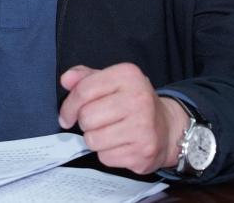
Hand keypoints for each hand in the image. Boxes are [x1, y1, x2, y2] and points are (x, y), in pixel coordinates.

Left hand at [58, 63, 189, 173]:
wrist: (167, 128)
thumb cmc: (133, 103)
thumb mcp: (112, 82)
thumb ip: (86, 78)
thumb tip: (66, 80)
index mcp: (128, 75)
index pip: (84, 90)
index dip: (69, 105)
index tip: (67, 115)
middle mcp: (138, 99)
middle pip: (86, 117)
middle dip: (85, 122)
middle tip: (98, 122)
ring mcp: (143, 127)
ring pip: (93, 140)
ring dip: (95, 139)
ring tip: (110, 132)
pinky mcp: (143, 152)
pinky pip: (105, 157)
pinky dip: (108, 154)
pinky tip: (121, 144)